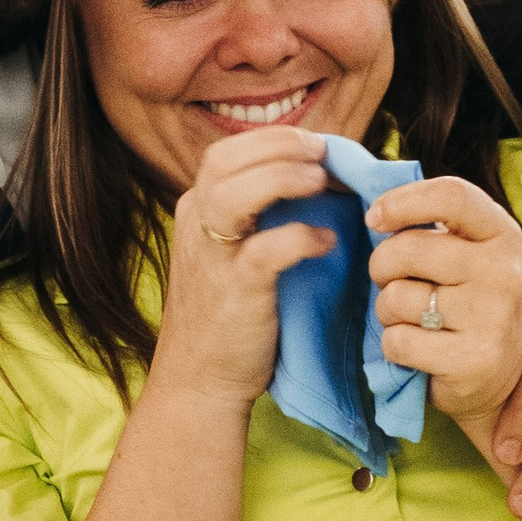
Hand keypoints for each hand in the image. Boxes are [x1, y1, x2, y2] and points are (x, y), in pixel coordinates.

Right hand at [151, 127, 332, 409]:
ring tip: (320, 180)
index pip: (228, 152)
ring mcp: (211, 257)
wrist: (198, 380)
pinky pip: (265, 251)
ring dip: (281, 177)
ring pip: (233, 194)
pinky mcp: (233, 291)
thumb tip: (320, 181)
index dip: (274, 140)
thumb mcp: (232, 253)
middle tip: (323, 152)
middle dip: (279, 145)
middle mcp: (196, 224)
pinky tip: (325, 242)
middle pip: (225, 159)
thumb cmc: (228, 314)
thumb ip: (259, 216)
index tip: (316, 145)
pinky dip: (298, 238)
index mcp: (197, 209)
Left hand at [366, 175, 521, 420]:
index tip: (374, 219)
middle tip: (392, 283)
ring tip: (412, 321)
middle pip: (408, 249)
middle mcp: (505, 271)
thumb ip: (435, 228)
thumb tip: (375, 213)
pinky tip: (419, 350)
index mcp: (503, 235)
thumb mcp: (468, 256)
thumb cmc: (470, 304)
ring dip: (387, 312)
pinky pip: (398, 341)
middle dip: (382, 267)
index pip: (451, 197)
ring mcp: (493, 317)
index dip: (402, 202)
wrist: (504, 379)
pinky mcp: (474, 360)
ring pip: (396, 297)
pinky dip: (394, 347)